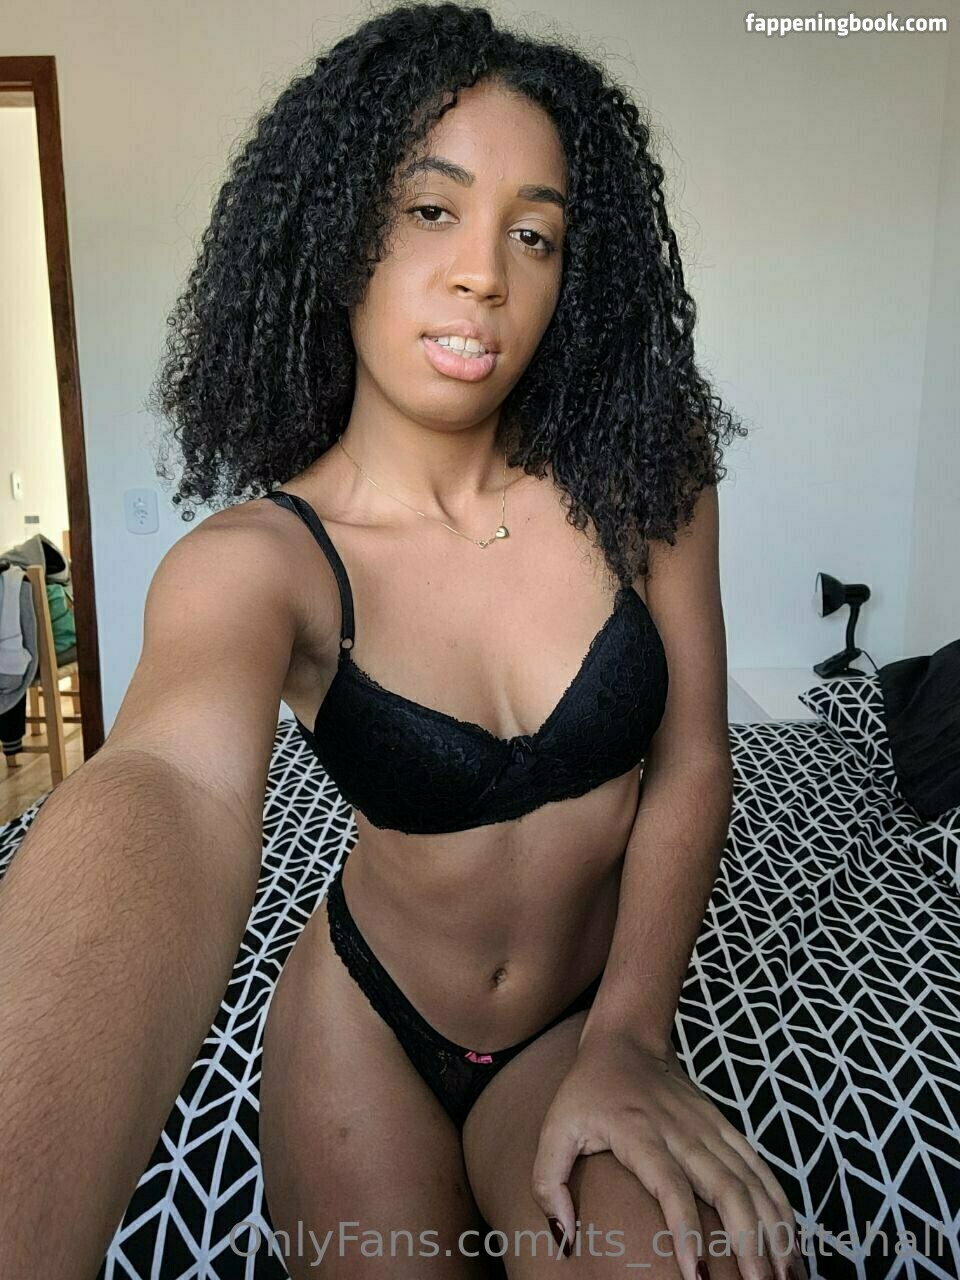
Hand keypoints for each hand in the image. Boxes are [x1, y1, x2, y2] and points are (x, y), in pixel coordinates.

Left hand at [530, 1028, 807, 1279]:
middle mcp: (683, 1131)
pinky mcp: (726, 1128)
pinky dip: (780, 1207)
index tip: (697, 1275)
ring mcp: (710, 1128)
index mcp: (640, 1132)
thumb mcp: (554, 1129)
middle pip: (726, 1190)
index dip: (685, 1231)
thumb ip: (548, 1182)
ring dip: (773, 1230)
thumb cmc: (587, 1092)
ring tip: (783, 1277)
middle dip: (748, 1243)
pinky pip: (760, 1170)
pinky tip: (790, 1243)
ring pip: (751, 1183)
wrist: (626, 1040)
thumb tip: (563, 1239)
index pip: (670, 1186)